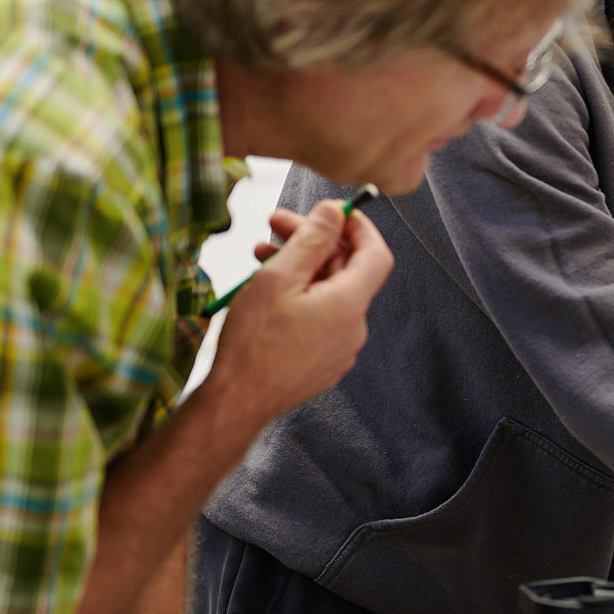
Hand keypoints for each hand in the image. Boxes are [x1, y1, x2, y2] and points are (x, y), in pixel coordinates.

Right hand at [208, 200, 393, 425]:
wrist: (237, 402)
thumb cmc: (254, 342)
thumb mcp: (279, 278)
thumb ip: (312, 240)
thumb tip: (336, 211)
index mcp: (350, 304)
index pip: (375, 254)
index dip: (358, 227)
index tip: (333, 211)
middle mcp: (354, 328)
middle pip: (345, 271)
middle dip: (313, 242)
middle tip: (276, 224)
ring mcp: (340, 348)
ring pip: (328, 294)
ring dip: (300, 268)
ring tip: (260, 254)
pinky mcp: (323, 361)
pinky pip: (320, 318)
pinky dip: (300, 296)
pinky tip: (267, 290)